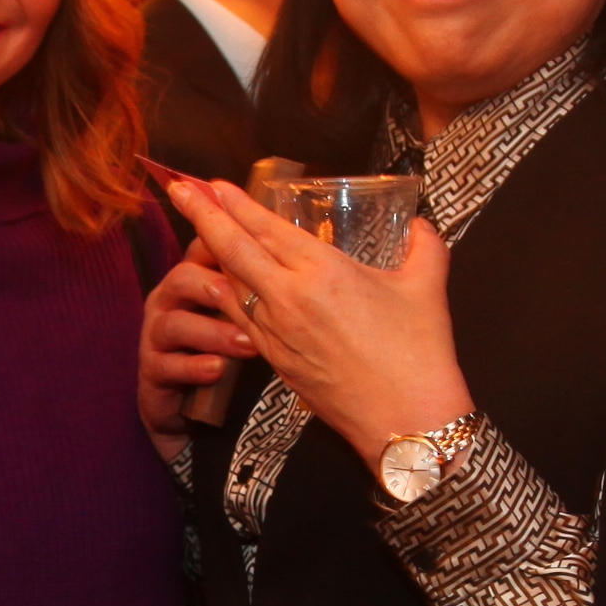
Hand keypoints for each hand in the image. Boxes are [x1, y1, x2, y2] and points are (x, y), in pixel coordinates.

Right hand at [139, 236, 257, 461]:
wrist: (190, 403)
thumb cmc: (225, 347)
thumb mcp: (243, 314)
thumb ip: (255, 286)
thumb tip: (300, 253)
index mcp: (192, 277)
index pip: (203, 248)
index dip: (227, 247)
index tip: (261, 255)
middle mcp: (168, 300)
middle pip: (183, 278)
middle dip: (218, 288)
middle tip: (255, 300)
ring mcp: (156, 335)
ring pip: (174, 323)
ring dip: (213, 333)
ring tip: (247, 345)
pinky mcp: (151, 371)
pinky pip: (166, 366)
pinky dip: (194, 367)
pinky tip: (218, 370)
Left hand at [167, 175, 471, 468]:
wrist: (405, 421)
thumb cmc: (419, 354)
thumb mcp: (428, 285)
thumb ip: (424, 245)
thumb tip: (421, 225)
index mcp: (322, 272)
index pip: (267, 229)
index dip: (236, 204)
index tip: (213, 184)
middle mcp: (289, 299)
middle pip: (233, 250)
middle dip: (202, 216)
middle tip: (177, 190)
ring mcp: (276, 332)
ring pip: (231, 285)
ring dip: (210, 254)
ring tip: (195, 230)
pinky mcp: (275, 361)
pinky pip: (240, 318)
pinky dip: (226, 294)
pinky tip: (219, 283)